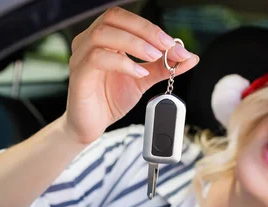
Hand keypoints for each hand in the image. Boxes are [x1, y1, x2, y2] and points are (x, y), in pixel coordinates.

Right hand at [63, 7, 199, 144]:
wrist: (90, 126)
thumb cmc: (109, 100)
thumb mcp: (142, 79)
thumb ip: (163, 66)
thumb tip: (189, 57)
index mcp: (104, 39)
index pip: (124, 18)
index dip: (149, 26)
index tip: (172, 43)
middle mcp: (88, 42)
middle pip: (113, 18)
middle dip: (144, 30)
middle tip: (166, 46)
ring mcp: (80, 57)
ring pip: (103, 34)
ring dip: (134, 43)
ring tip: (154, 57)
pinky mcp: (78, 75)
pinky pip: (97, 59)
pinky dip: (122, 63)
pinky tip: (138, 73)